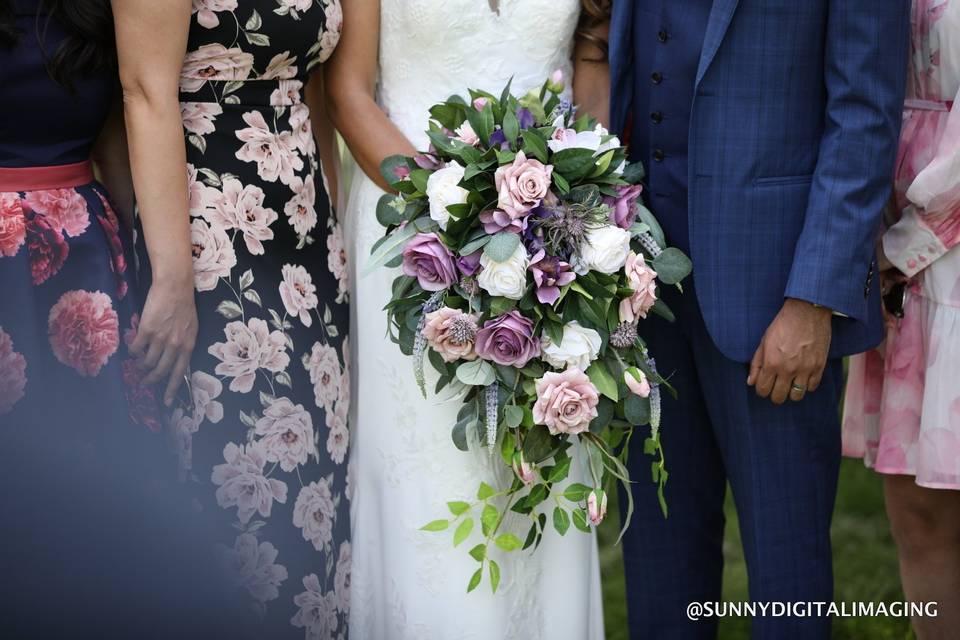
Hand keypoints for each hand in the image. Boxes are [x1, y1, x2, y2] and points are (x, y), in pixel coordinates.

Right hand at [130, 275, 197, 406]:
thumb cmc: (184, 305)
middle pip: (161, 371)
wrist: (174, 286)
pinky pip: (136, 348)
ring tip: (139, 364)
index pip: (180, 372)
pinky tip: (132, 349)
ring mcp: (160, 338)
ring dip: (141, 365)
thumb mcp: (191, 328)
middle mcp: (175, 345)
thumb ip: (184, 343)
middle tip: (144, 383)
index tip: (165, 401)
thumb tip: (176, 358)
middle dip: (151, 380)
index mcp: (188, 345)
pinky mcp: (146, 330)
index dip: (171, 388)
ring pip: (147, 361)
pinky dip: (133, 351)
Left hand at [747, 299, 831, 404]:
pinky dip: (807, 385)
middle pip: (778, 397)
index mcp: (771, 363)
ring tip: (790, 384)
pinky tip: (803, 378)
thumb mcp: (764, 342)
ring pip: (797, 396)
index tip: (764, 386)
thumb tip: (750, 382)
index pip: (762, 390)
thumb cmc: (782, 325)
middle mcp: (788, 369)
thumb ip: (756, 364)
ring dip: (791, 393)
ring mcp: (805, 369)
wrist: (807, 312)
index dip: (761, 390)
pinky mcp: (819, 366)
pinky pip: (812, 387)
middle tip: (776, 388)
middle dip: (774, 395)